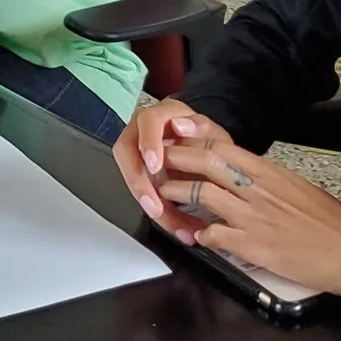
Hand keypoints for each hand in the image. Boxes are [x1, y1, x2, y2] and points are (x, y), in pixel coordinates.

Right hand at [114, 98, 215, 237]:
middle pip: (126, 150)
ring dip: (147, 201)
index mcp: (163, 114)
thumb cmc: (209, 143)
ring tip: (168, 221)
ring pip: (130, 176)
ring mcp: (139, 154)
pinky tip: (177, 226)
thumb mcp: (213, 135)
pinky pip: (143, 194)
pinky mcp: (142, 177)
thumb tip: (181, 125)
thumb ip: (202, 128)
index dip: (148, 143)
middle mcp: (143, 131)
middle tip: (152, 204)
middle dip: (137, 180)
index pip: (148, 121)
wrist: (212, 160)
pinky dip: (161, 213)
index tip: (154, 166)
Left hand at [154, 134, 340, 298]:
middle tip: (159, 162)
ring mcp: (252, 217)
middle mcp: (258, 189)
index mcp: (271, 172)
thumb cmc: (333, 223)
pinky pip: (213, 235)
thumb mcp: (300, 187)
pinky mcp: (251, 246)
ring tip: (163, 195)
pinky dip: (199, 235)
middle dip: (177, 160)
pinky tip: (195, 236)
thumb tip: (249, 176)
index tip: (178, 142)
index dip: (195, 143)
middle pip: (205, 164)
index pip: (223, 147)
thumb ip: (270, 180)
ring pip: (201, 195)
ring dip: (177, 195)